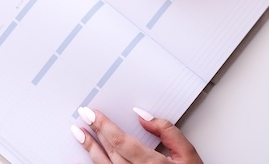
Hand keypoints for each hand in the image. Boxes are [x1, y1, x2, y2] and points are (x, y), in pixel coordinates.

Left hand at [72, 106, 203, 163]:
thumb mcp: (188, 153)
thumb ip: (167, 131)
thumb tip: (143, 116)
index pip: (121, 142)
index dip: (104, 126)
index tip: (93, 114)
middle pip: (110, 152)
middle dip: (95, 132)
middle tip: (84, 116)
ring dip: (91, 149)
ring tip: (80, 134)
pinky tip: (93, 155)